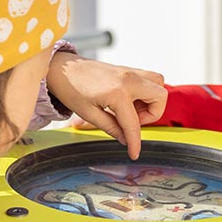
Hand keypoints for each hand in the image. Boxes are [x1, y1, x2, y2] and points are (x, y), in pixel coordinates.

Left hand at [46, 53, 166, 159]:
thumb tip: (125, 139)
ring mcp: (129, 71)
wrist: (61, 67)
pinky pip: (148, 79)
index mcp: (118, 93)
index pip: (134, 123)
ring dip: (151, 100)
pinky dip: (145, 91)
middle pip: (160, 97)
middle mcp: (129, 79)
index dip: (135, 142)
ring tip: (132, 110)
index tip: (134, 154)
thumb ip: (111, 127)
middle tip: (133, 121)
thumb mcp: (89, 114)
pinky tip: (128, 101)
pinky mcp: (127, 69)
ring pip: (158, 83)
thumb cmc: (71, 89)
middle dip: (152, 114)